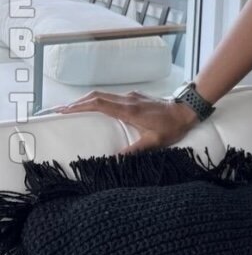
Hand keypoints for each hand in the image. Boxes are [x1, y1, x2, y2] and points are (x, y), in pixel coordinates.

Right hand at [47, 90, 199, 154]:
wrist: (186, 110)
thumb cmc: (171, 126)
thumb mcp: (154, 142)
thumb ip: (135, 151)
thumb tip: (115, 160)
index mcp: (129, 110)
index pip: (99, 104)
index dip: (80, 106)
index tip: (64, 110)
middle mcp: (127, 99)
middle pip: (97, 96)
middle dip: (77, 102)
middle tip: (61, 110)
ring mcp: (131, 96)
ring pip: (104, 94)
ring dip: (87, 101)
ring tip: (73, 109)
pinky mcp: (135, 97)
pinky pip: (111, 97)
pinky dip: (98, 101)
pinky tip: (94, 109)